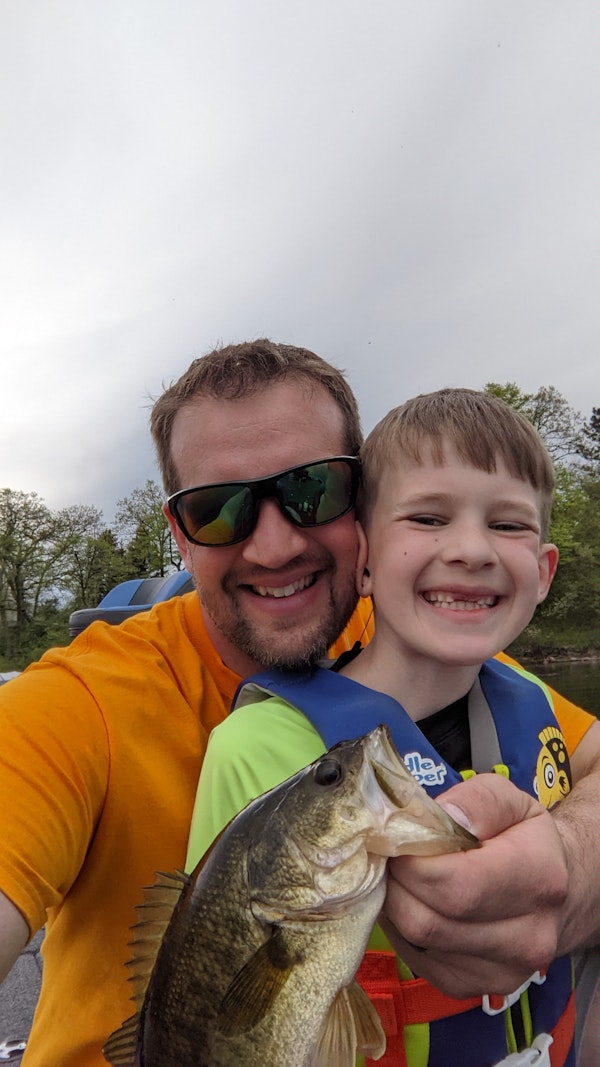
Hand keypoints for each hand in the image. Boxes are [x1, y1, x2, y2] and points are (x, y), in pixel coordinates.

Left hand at [383, 772, 568, 997]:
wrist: (559, 892)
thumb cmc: (525, 839)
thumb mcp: (509, 801)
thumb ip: (476, 803)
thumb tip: (443, 820)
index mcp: (539, 879)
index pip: (454, 885)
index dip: (411, 862)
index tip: (399, 839)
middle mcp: (528, 937)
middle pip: (428, 920)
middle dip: (397, 883)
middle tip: (393, 856)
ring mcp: (502, 972)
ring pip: (417, 941)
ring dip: (395, 905)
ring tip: (404, 877)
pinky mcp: (474, 988)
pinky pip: (416, 959)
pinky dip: (403, 929)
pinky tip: (417, 903)